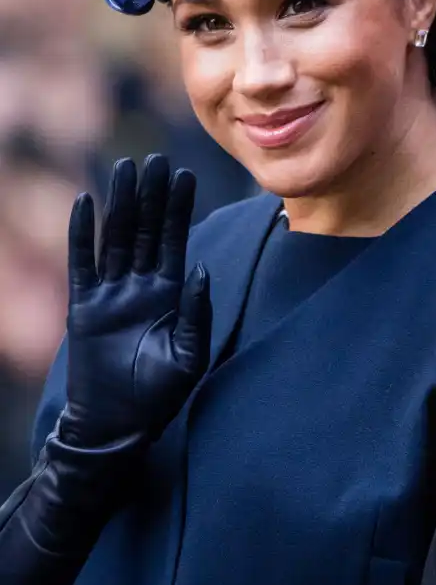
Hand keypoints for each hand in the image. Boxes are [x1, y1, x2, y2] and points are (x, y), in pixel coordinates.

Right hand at [61, 155, 211, 448]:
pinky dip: (82, 234)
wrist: (117, 426)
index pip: (175, 240)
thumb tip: (203, 268)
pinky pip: (82, 264)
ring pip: (117, 237)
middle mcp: (141, 286)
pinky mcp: (83, 306)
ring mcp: (111, 294)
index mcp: (170, 293)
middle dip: (152, 195)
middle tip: (156, 158)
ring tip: (125, 168)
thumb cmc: (159, 395)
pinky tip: (86, 203)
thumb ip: (198, 311)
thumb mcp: (190, 354)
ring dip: (121, 203)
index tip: (185, 174)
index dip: (180, 208)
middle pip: (147, 229)